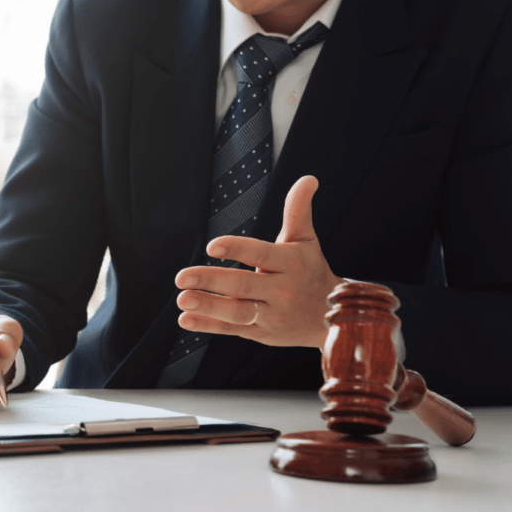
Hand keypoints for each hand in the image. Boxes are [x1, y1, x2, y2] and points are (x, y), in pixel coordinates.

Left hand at [174, 175, 344, 348]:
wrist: (330, 317)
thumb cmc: (310, 270)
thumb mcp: (305, 240)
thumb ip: (298, 210)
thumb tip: (308, 178)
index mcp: (290, 263)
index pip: (261, 254)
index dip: (237, 249)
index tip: (212, 246)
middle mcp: (281, 291)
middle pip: (243, 286)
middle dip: (211, 281)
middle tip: (181, 277)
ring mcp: (270, 315)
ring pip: (237, 313)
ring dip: (208, 307)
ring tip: (182, 299)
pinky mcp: (260, 333)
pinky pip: (231, 330)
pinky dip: (208, 326)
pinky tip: (185, 319)